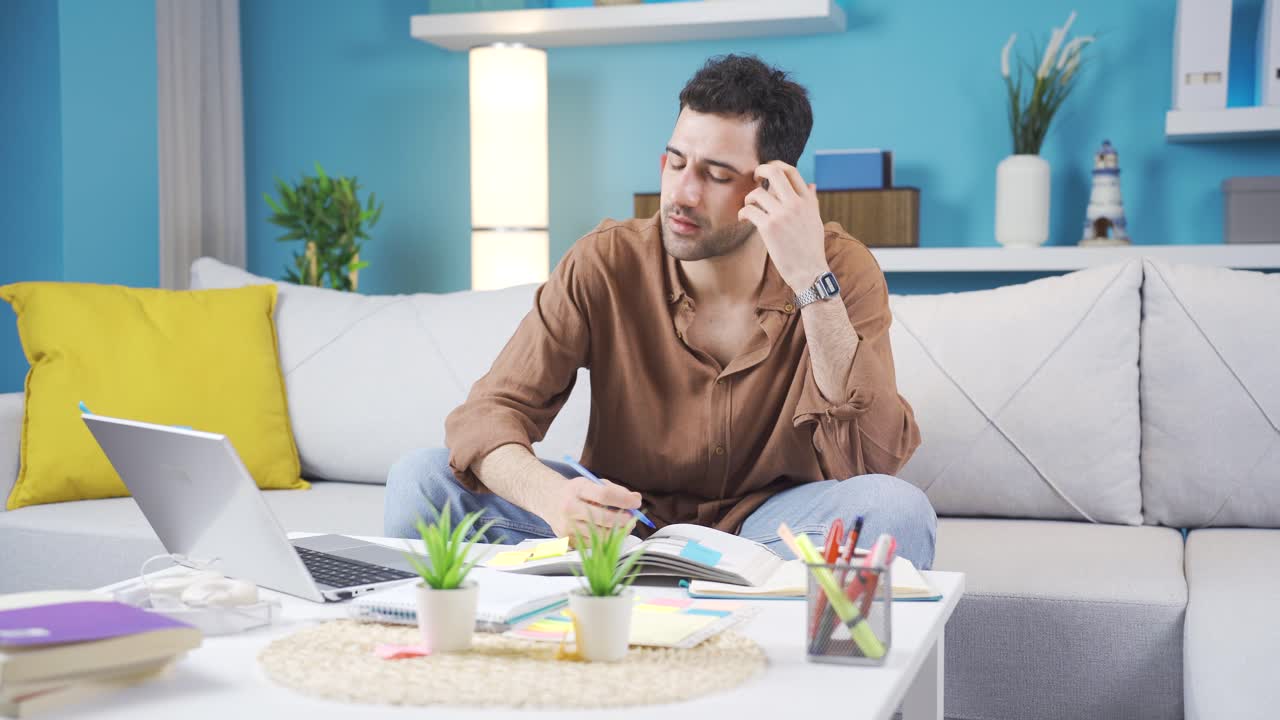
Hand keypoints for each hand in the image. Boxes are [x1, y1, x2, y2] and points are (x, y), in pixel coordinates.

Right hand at [538, 476, 640, 542]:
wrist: (548, 499)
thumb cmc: (576, 491)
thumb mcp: (591, 483)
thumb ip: (614, 490)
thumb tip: (636, 499)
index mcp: (577, 489)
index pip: (605, 495)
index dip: (624, 500)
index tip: (636, 502)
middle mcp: (570, 508)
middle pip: (604, 519)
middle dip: (624, 520)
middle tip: (632, 518)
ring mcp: (567, 526)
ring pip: (600, 536)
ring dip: (616, 533)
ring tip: (622, 526)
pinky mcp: (566, 540)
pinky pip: (592, 545)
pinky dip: (604, 540)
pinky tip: (606, 531)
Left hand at [738, 161, 829, 293]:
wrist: (809, 272)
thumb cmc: (811, 248)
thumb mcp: (815, 220)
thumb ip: (812, 201)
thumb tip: (812, 185)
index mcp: (807, 201)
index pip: (791, 171)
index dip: (776, 166)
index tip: (767, 171)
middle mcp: (795, 204)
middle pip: (775, 173)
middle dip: (760, 170)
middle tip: (754, 178)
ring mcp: (782, 215)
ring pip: (757, 193)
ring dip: (749, 198)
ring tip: (749, 207)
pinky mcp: (769, 228)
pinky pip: (749, 211)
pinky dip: (743, 212)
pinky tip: (743, 218)